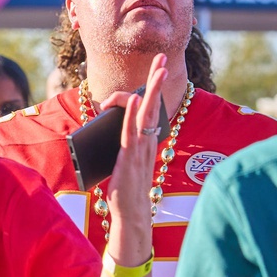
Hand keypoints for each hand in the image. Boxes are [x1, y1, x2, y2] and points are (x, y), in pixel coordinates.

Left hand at [98, 54, 163, 263]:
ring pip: (144, 115)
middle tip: (162, 60)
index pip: (150, 111)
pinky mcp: (128, 159)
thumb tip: (114, 137)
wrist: (131, 216)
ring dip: (150, 91)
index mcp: (145, 143)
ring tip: (156, 71)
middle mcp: (145, 143)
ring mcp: (138, 150)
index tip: (158, 69)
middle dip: (156, 82)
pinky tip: (132, 100)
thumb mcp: (126, 165)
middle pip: (151, 107)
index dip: (153, 90)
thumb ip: (125, 149)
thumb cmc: (127, 193)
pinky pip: (130, 133)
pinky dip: (131, 116)